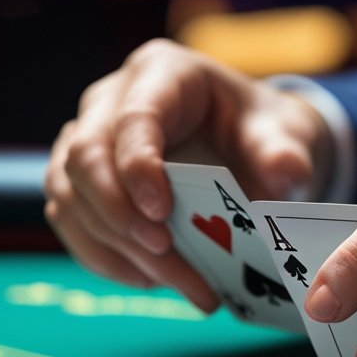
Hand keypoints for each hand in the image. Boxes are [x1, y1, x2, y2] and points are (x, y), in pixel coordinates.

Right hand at [44, 39, 331, 308]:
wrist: (250, 147)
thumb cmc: (261, 131)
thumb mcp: (284, 133)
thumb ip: (284, 152)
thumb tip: (285, 174)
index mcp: (160, 73)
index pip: (132, 118)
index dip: (137, 167)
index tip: (161, 213)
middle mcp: (110, 101)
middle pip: (85, 157)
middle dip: (119, 215)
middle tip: (165, 254)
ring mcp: (86, 140)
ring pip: (71, 196)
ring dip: (116, 248)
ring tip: (177, 282)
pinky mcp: (80, 182)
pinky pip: (71, 222)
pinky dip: (106, 258)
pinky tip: (151, 279)